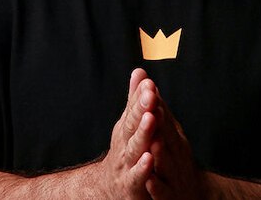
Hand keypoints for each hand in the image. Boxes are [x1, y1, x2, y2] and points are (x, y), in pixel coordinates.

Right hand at [96, 68, 159, 198]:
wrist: (109, 188)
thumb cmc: (124, 151)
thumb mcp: (129, 124)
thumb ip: (135, 100)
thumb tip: (139, 71)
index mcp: (127, 128)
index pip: (134, 109)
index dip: (141, 96)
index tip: (149, 82)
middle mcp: (124, 143)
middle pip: (132, 124)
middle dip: (141, 109)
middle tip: (150, 94)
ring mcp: (126, 164)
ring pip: (135, 147)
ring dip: (143, 132)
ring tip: (151, 118)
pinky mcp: (130, 184)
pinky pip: (136, 176)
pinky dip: (142, 168)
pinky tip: (149, 159)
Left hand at [145, 92, 207, 199]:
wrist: (192, 194)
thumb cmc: (174, 159)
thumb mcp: (166, 130)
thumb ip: (153, 105)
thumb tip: (141, 74)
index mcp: (172, 137)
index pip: (164, 118)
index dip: (156, 104)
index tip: (149, 88)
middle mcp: (175, 154)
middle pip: (167, 137)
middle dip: (159, 123)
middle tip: (152, 109)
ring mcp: (173, 175)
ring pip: (166, 163)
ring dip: (160, 153)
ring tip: (153, 142)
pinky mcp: (168, 196)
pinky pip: (162, 191)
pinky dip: (156, 185)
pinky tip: (150, 180)